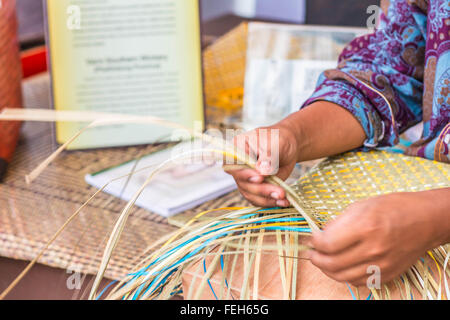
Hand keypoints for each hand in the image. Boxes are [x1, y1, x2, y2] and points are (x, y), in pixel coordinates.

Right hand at [224, 124, 299, 206]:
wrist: (287, 148)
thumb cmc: (278, 140)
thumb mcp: (275, 143)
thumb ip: (268, 156)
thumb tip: (263, 171)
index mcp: (237, 148)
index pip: (233, 164)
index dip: (243, 174)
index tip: (259, 177)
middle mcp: (238, 166)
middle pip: (242, 182)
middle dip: (261, 189)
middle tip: (279, 192)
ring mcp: (245, 179)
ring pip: (250, 194)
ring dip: (267, 198)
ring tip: (283, 198)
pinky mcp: (255, 189)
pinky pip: (258, 200)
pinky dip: (271, 202)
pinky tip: (282, 202)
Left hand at [309, 190, 449, 286]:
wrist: (426, 220)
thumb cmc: (393, 207)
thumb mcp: (361, 205)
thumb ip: (339, 222)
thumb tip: (321, 235)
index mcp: (365, 227)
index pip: (327, 244)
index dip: (314, 242)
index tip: (312, 238)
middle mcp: (373, 249)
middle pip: (331, 263)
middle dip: (315, 258)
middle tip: (311, 252)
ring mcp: (381, 265)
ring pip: (343, 277)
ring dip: (327, 270)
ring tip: (322, 261)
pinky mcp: (387, 274)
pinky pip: (358, 282)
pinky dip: (345, 276)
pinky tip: (340, 267)